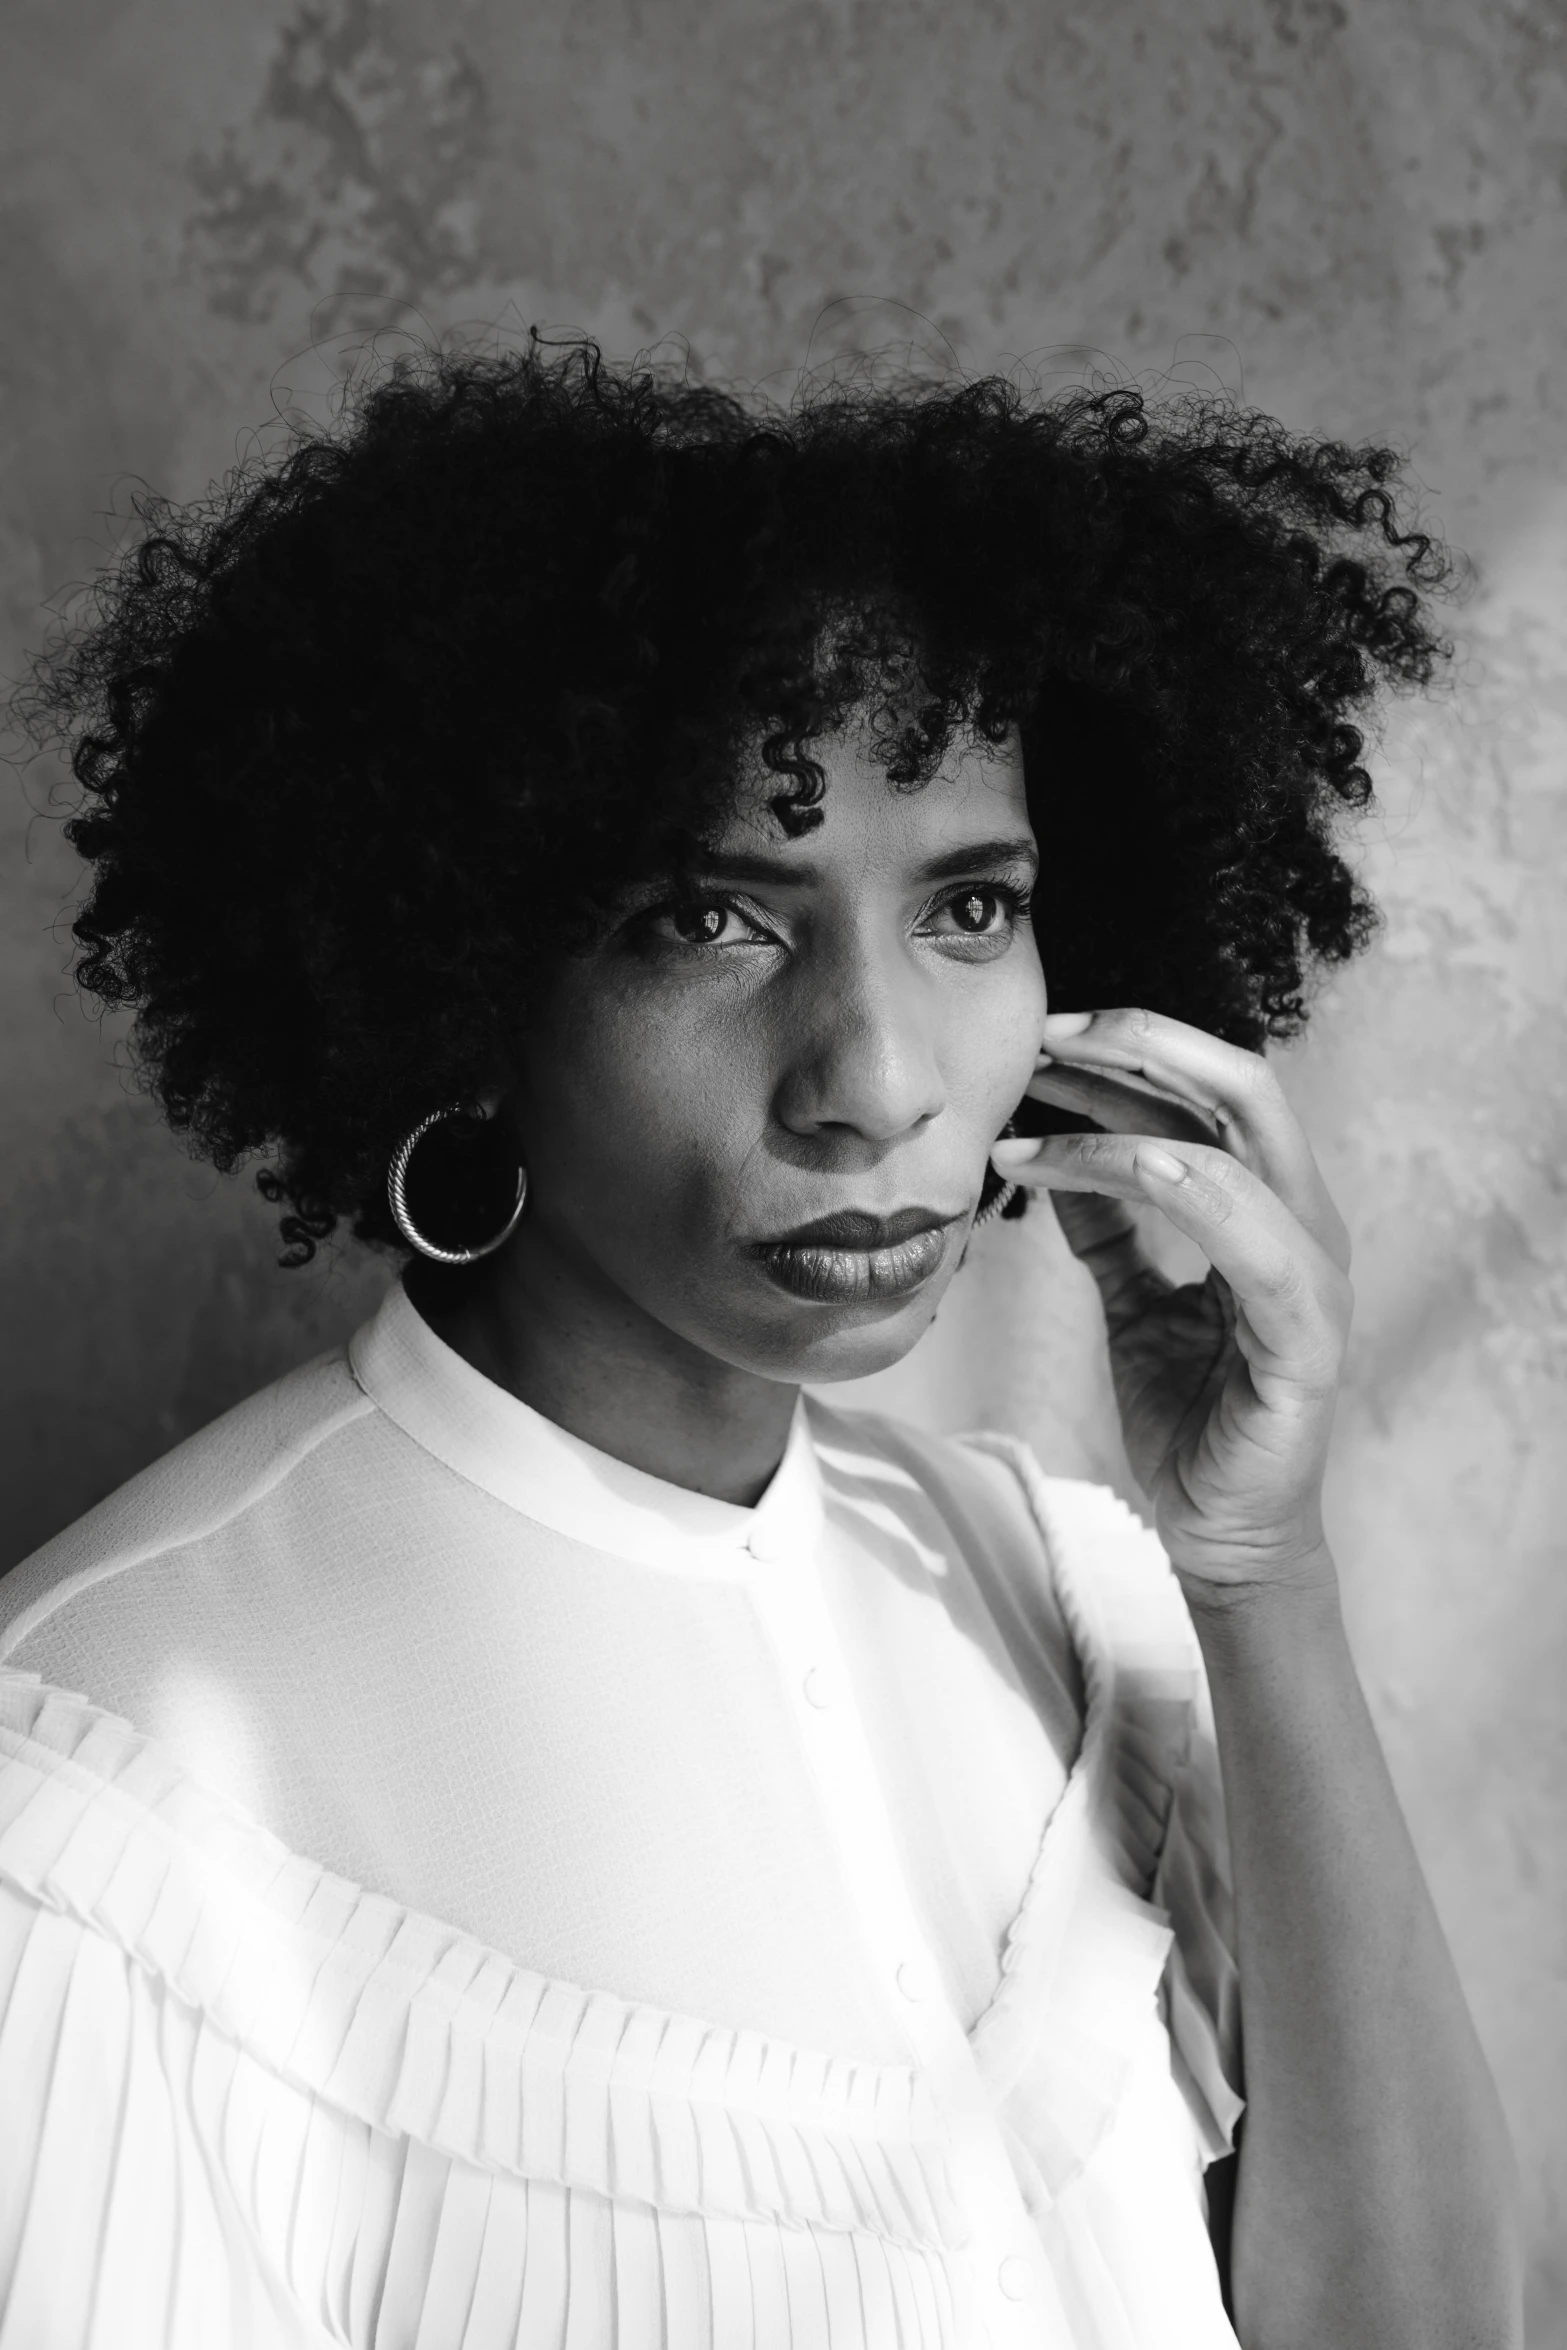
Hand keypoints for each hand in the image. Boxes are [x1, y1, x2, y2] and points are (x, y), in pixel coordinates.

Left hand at [990, 1007, 1353, 1599]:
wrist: (1221, 1532)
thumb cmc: (1189, 1418)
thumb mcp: (1129, 1299)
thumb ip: (1105, 1224)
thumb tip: (1049, 1150)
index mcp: (1269, 1207)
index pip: (1211, 1093)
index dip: (1132, 1053)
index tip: (1042, 1042)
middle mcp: (1302, 1223)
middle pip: (1243, 1087)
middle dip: (1141, 1044)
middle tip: (1046, 1034)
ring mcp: (1314, 1276)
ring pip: (1239, 1146)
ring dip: (1129, 1113)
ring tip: (1038, 1106)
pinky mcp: (1308, 1336)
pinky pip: (1253, 1242)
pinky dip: (1179, 1188)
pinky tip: (1111, 1162)